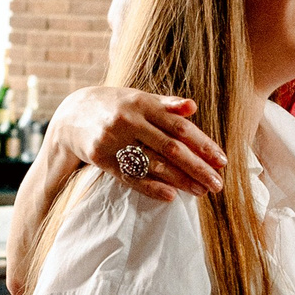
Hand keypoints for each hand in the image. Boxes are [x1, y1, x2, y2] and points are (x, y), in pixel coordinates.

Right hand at [52, 87, 225, 202]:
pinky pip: (130, 177)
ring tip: (201, 192)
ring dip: (180, 180)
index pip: (180, 127)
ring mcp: (115, 140)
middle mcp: (129, 120)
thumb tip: (192, 107)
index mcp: (143, 103)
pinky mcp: (103, 158)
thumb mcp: (139, 98)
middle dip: (197, 167)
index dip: (203, 145)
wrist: (72, 115)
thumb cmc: (116, 106)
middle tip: (218, 183)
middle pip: (170, 147)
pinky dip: (151, 187)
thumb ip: (167, 104)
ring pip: (153, 164)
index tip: (222, 161)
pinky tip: (171, 196)